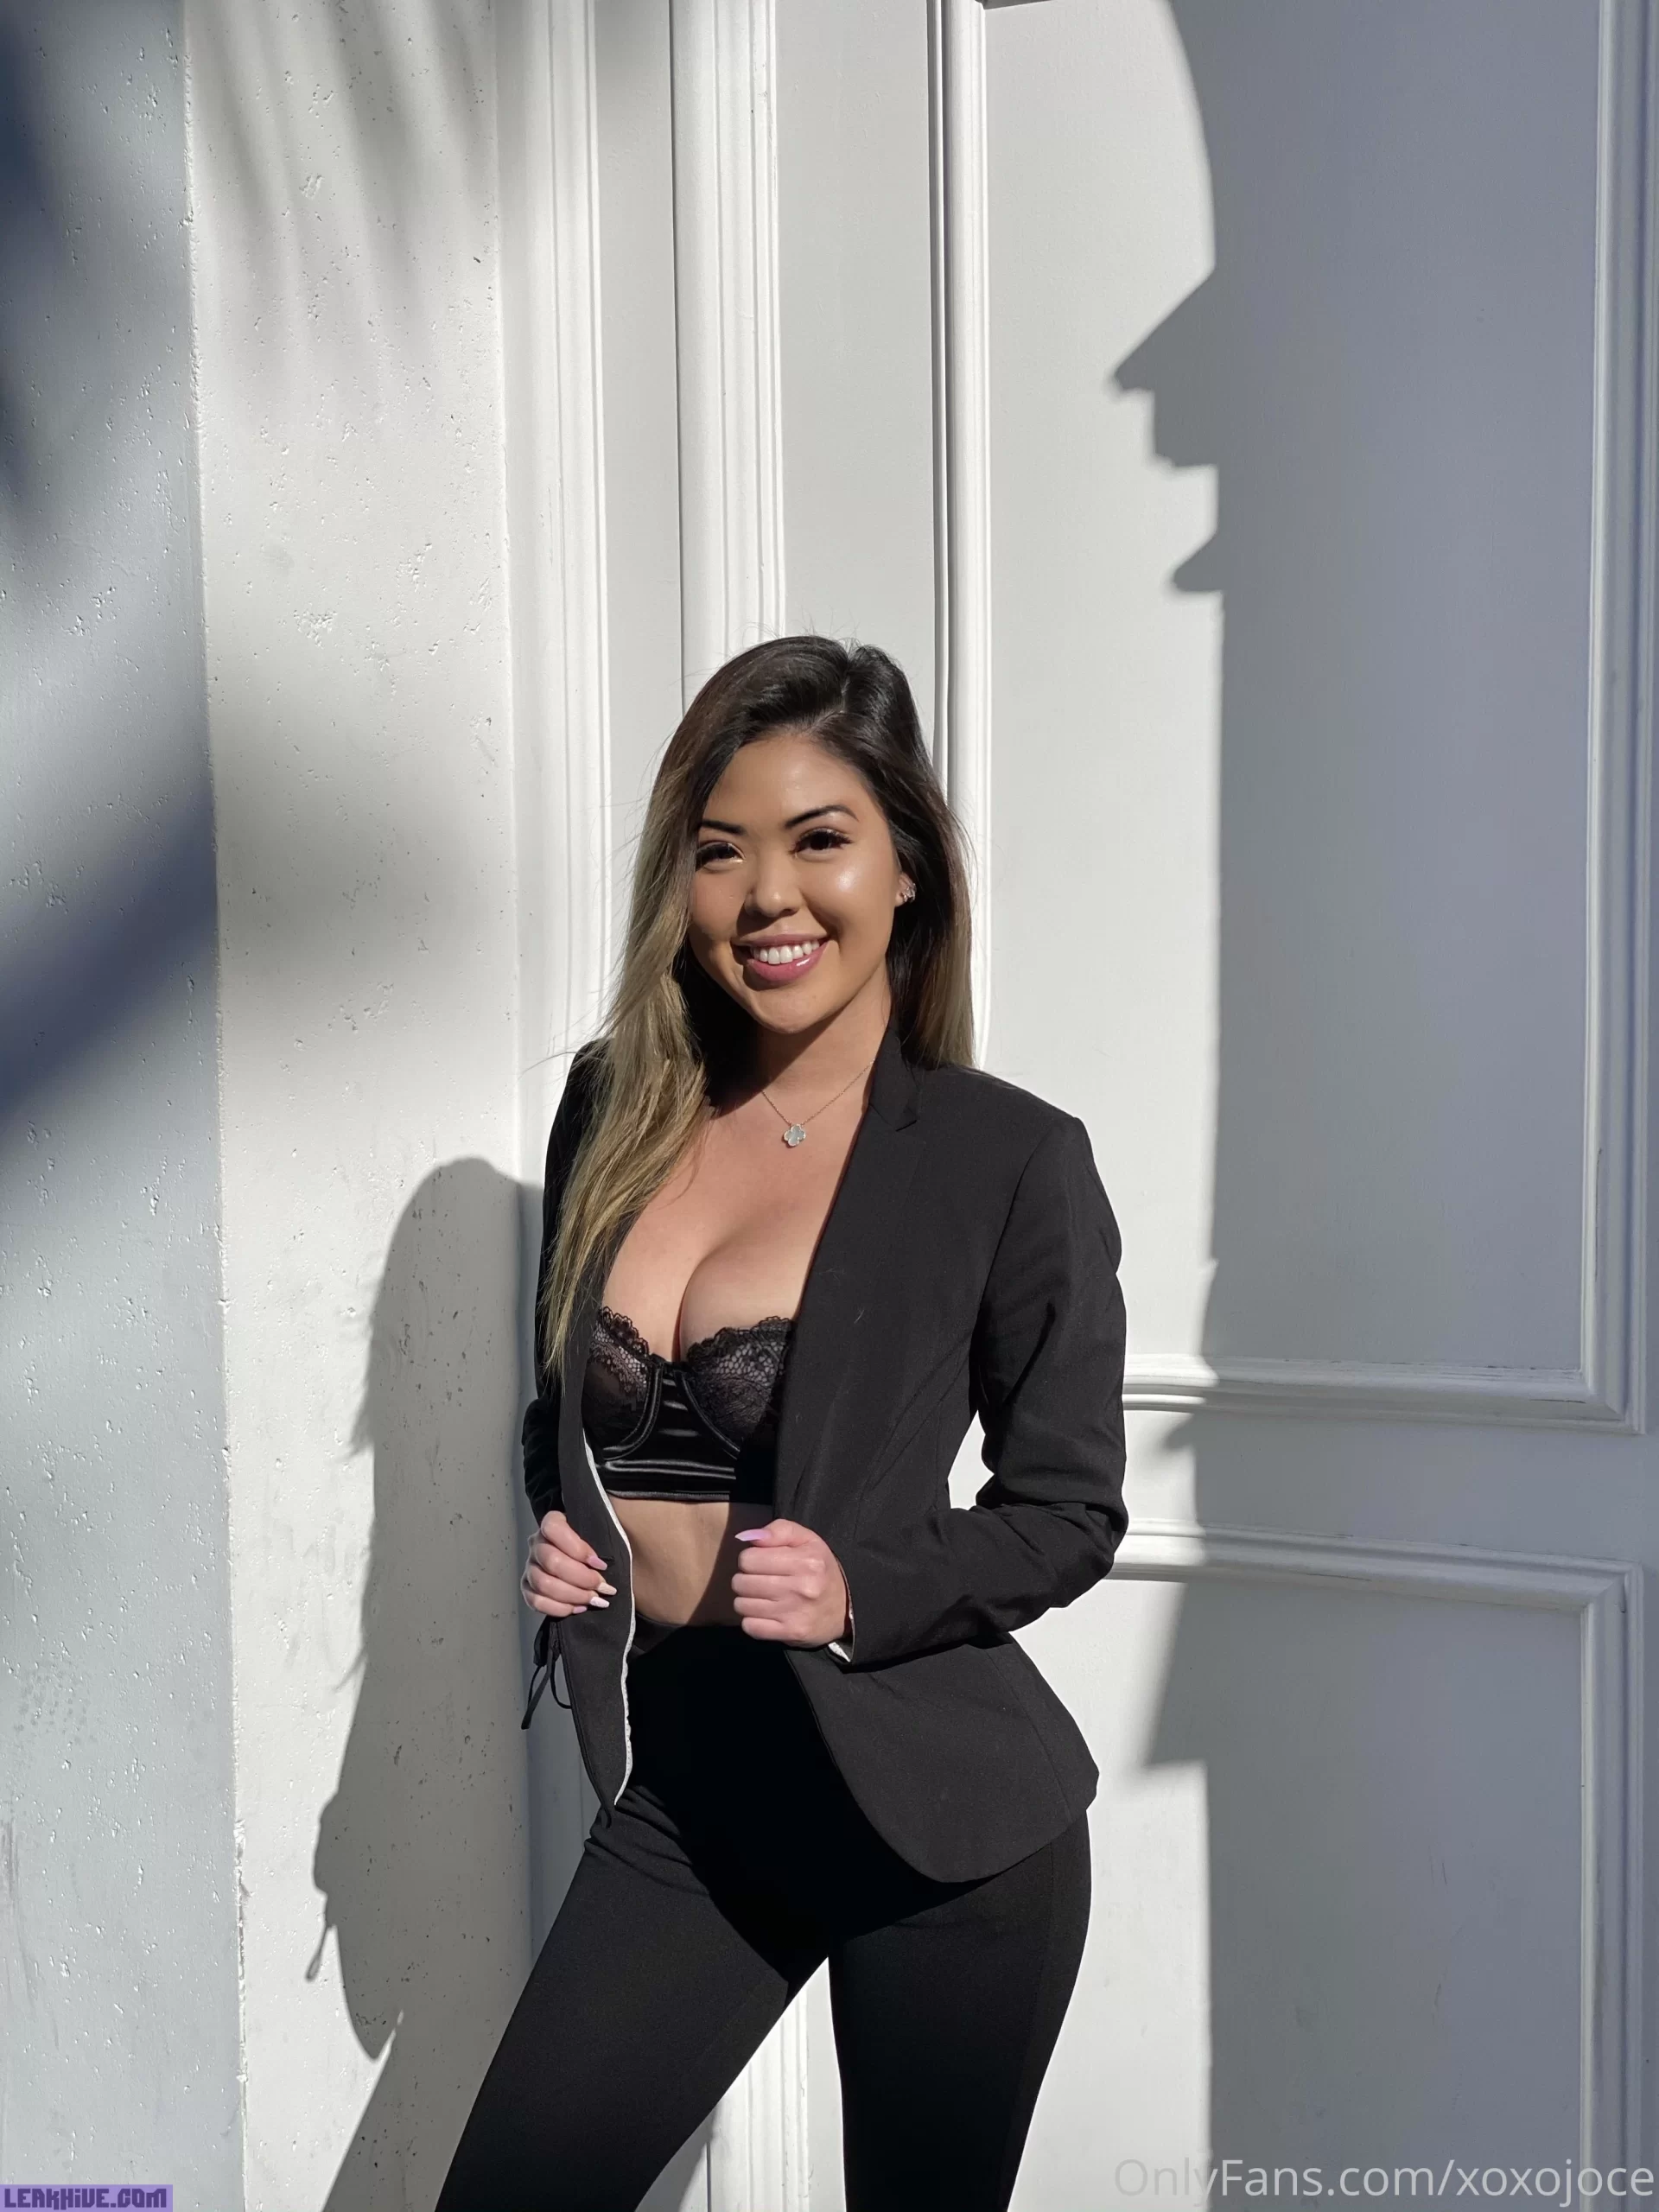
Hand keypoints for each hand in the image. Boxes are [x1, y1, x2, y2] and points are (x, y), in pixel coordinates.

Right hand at [522, 1510, 616, 1618]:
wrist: (588, 1561)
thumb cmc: (599, 1543)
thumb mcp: (603, 1531)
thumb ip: (605, 1534)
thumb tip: (606, 1555)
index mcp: (552, 1522)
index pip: (554, 1529)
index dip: (577, 1548)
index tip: (600, 1563)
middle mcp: (536, 1543)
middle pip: (551, 1561)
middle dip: (581, 1578)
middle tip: (603, 1587)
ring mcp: (530, 1566)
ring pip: (544, 1584)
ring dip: (573, 1595)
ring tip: (594, 1599)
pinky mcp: (528, 1588)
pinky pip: (536, 1602)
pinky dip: (559, 1608)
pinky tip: (578, 1608)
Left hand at [731, 1518, 849, 1646]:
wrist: (846, 1609)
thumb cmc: (820, 1569)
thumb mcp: (807, 1540)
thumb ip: (779, 1530)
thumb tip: (747, 1537)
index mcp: (806, 1561)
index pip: (748, 1559)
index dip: (750, 1558)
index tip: (761, 1562)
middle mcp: (801, 1588)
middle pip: (741, 1583)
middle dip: (745, 1579)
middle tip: (760, 1580)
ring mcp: (795, 1613)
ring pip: (741, 1605)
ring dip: (747, 1600)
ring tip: (762, 1597)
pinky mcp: (790, 1634)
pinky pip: (750, 1627)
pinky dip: (752, 1620)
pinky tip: (764, 1614)